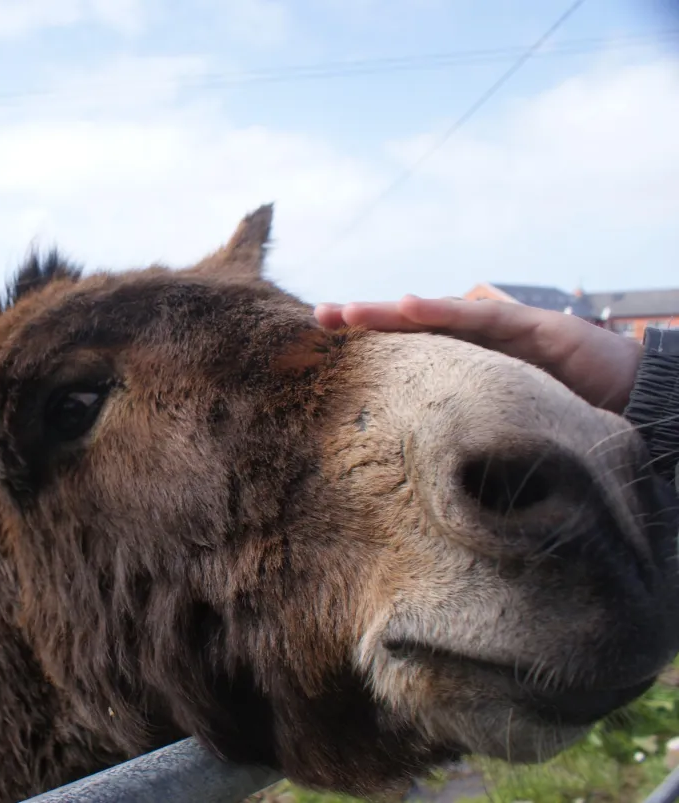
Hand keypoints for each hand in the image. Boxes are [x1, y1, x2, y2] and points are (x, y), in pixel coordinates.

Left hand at [314, 294, 642, 413]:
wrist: (636, 401)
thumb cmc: (569, 415)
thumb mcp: (504, 424)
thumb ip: (466, 425)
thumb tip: (421, 458)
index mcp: (466, 365)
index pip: (408, 351)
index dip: (369, 347)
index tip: (321, 352)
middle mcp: (479, 343)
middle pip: (411, 327)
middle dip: (364, 321)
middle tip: (318, 318)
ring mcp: (505, 332)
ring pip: (436, 317)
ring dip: (390, 313)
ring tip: (348, 313)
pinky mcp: (534, 328)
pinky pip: (482, 319)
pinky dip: (445, 312)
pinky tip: (408, 306)